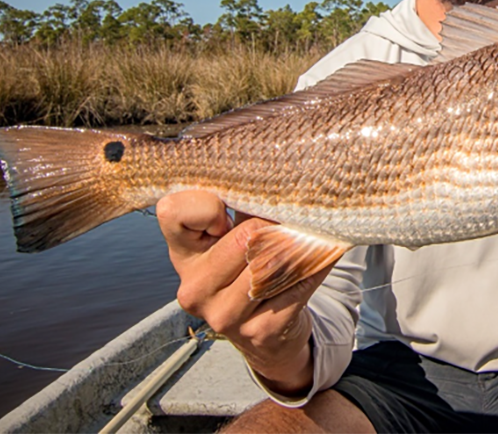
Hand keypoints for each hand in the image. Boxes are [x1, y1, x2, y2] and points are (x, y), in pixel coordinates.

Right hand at [156, 191, 331, 394]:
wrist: (266, 331)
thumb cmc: (250, 265)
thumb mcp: (234, 231)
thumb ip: (241, 199)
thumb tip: (278, 164)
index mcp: (182, 253)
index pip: (173, 211)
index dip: (207, 203)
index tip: (229, 210)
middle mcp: (194, 287)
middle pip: (244, 237)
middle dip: (275, 222)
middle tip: (295, 212)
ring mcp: (223, 315)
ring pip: (273, 262)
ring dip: (301, 242)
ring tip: (313, 230)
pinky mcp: (258, 331)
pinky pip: (297, 284)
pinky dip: (316, 263)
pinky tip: (324, 251)